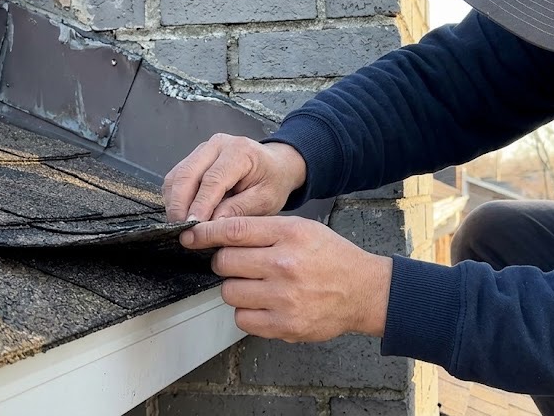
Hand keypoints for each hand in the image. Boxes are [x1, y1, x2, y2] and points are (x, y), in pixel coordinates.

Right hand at [163, 134, 306, 221]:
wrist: (276, 165)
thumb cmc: (273, 182)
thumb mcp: (265, 200)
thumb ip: (239, 210)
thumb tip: (211, 225)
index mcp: (239, 152)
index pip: (213, 179)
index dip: (200, 204)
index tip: (192, 226)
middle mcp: (217, 145)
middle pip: (187, 173)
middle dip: (179, 204)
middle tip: (180, 229)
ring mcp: (203, 149)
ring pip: (177, 175)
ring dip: (174, 201)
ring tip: (179, 224)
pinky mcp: (194, 157)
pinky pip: (176, 176)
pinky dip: (174, 196)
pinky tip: (181, 213)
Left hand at [180, 216, 392, 341]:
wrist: (364, 291)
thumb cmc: (331, 257)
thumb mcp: (302, 229)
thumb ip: (264, 229)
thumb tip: (219, 233)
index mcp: (289, 234)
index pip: (233, 231)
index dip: (204, 233)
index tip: (190, 236)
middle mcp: (285, 265)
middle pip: (224, 262)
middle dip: (224, 262)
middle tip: (239, 264)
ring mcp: (284, 298)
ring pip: (229, 292)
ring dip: (236, 288)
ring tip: (257, 285)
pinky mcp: (284, 325)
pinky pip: (242, 319)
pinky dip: (247, 312)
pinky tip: (265, 304)